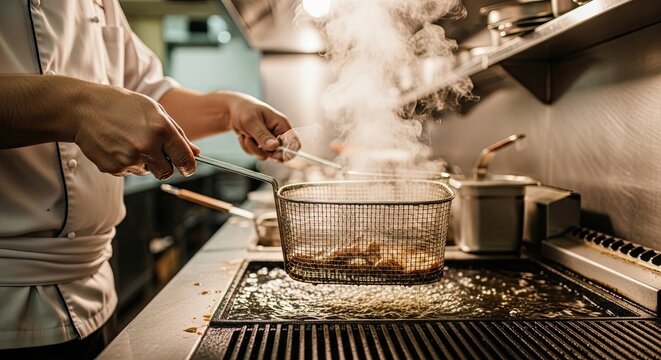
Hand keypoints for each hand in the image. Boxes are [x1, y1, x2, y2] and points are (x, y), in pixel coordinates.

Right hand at [74, 84, 199, 178]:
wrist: (82, 109)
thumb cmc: (121, 105)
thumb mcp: (154, 110)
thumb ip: (178, 133)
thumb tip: (196, 153)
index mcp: (161, 129)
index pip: (185, 159)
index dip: (189, 166)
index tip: (187, 167)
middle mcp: (147, 146)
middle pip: (167, 172)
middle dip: (165, 165)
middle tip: (154, 150)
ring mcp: (129, 159)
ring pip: (147, 171)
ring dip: (144, 161)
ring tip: (129, 140)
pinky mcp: (114, 168)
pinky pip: (129, 172)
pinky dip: (126, 162)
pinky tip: (117, 145)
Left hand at [224, 93, 298, 160]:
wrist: (232, 110)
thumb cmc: (244, 109)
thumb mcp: (252, 121)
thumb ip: (263, 135)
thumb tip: (274, 146)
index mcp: (282, 124)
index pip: (294, 143)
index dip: (286, 152)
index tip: (272, 153)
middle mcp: (278, 133)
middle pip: (281, 153)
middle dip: (264, 151)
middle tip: (251, 141)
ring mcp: (270, 140)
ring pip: (267, 155)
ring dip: (253, 149)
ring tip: (245, 135)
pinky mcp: (262, 145)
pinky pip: (258, 154)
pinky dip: (248, 148)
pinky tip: (244, 137)